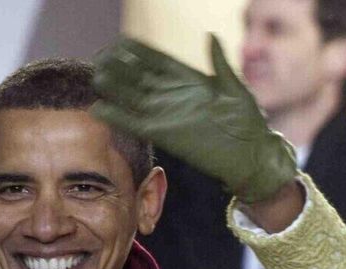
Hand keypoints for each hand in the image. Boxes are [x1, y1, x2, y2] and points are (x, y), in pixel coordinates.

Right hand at [92, 36, 297, 202]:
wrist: (250, 155)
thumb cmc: (249, 121)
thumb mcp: (236, 88)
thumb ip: (221, 63)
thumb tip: (210, 36)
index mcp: (187, 78)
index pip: (155, 59)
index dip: (137, 50)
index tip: (119, 42)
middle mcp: (172, 95)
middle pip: (138, 76)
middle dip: (118, 66)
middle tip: (99, 58)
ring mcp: (166, 114)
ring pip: (132, 98)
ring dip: (113, 89)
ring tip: (95, 77)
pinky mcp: (164, 135)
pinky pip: (135, 124)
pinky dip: (118, 118)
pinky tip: (99, 109)